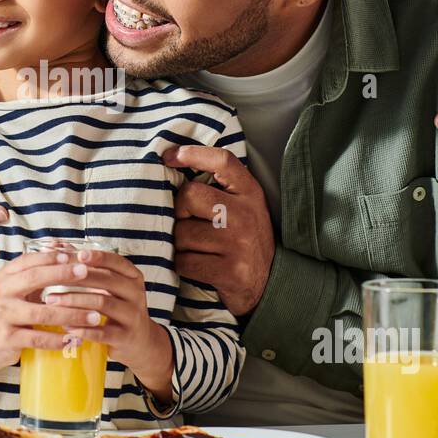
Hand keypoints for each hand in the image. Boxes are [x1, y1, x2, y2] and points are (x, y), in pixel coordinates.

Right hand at [0, 249, 151, 397]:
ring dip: (71, 314)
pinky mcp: (7, 338)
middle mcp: (2, 292)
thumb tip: (67, 247)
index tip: (78, 256)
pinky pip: (37, 338)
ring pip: (42, 312)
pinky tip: (76, 339)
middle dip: (62, 274)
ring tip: (94, 316)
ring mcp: (2, 315)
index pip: (30, 260)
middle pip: (34, 278)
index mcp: (6, 277)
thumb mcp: (20, 290)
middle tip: (86, 273)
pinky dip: (59, 339)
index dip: (53, 257)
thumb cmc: (11, 313)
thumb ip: (39, 272)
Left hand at [39, 247, 173, 397]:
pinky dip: (82, 329)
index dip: (98, 257)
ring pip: (102, 303)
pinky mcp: (126, 337)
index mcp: (133, 277)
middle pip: (106, 280)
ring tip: (52, 301)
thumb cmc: (118, 308)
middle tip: (51, 279)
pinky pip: (102, 332)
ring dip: (74, 301)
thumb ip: (89, 268)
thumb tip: (59, 246)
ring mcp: (133, 316)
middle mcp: (136, 294)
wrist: (140, 342)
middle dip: (77, 278)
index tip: (79, 254)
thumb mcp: (110, 287)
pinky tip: (66, 327)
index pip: (116, 262)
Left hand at [163, 146, 274, 316]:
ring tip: (199, 248)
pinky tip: (199, 265)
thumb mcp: (242, 205)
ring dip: (181, 243)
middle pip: (189, 196)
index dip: (192, 153)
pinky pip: (184, 261)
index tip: (169, 157)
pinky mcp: (228, 271)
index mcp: (250, 192)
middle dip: (180, 211)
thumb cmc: (244, 238)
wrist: (267, 283)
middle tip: (190, 222)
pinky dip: (183, 265)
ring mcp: (238, 244)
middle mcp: (245, 214)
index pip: (222, 161)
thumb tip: (171, 163)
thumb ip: (218, 187)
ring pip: (181, 233)